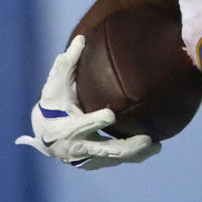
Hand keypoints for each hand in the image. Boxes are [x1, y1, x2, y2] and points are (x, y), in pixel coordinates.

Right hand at [15, 35, 160, 169]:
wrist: (45, 133)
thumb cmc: (53, 103)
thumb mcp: (56, 84)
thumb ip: (67, 63)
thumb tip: (81, 38)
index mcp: (63, 127)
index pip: (79, 125)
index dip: (93, 122)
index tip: (110, 115)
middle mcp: (75, 147)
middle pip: (102, 149)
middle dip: (124, 146)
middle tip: (146, 138)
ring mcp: (85, 158)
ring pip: (113, 158)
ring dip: (135, 154)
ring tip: (156, 146)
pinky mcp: (94, 162)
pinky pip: (116, 160)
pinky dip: (133, 157)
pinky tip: (152, 148)